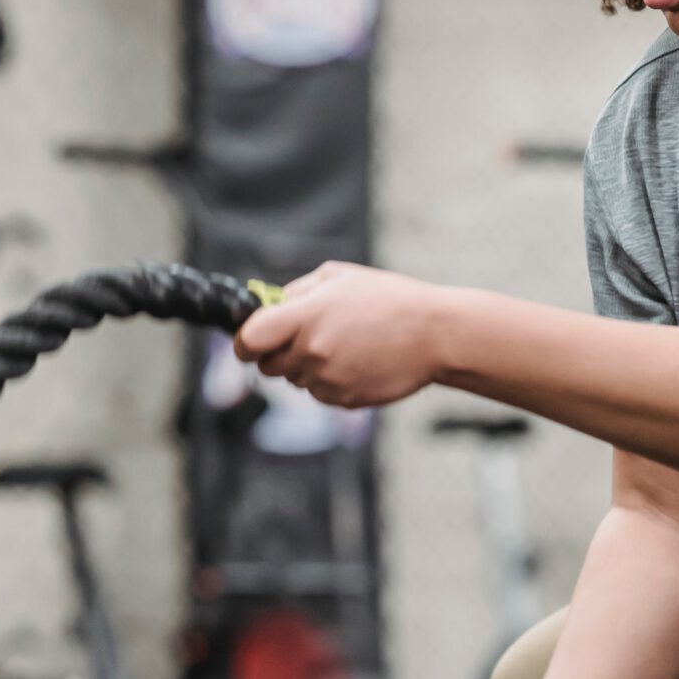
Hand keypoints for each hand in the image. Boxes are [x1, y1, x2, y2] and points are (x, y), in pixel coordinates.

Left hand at [232, 261, 453, 407]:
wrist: (435, 334)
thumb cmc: (388, 299)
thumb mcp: (338, 278)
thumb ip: (295, 293)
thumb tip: (266, 305)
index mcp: (305, 318)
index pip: (247, 342)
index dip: (244, 342)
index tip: (250, 340)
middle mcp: (311, 353)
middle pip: (267, 366)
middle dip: (277, 353)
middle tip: (304, 337)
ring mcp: (328, 380)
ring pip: (295, 381)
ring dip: (306, 367)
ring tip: (342, 345)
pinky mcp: (344, 401)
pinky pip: (319, 394)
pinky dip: (329, 381)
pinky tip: (356, 362)